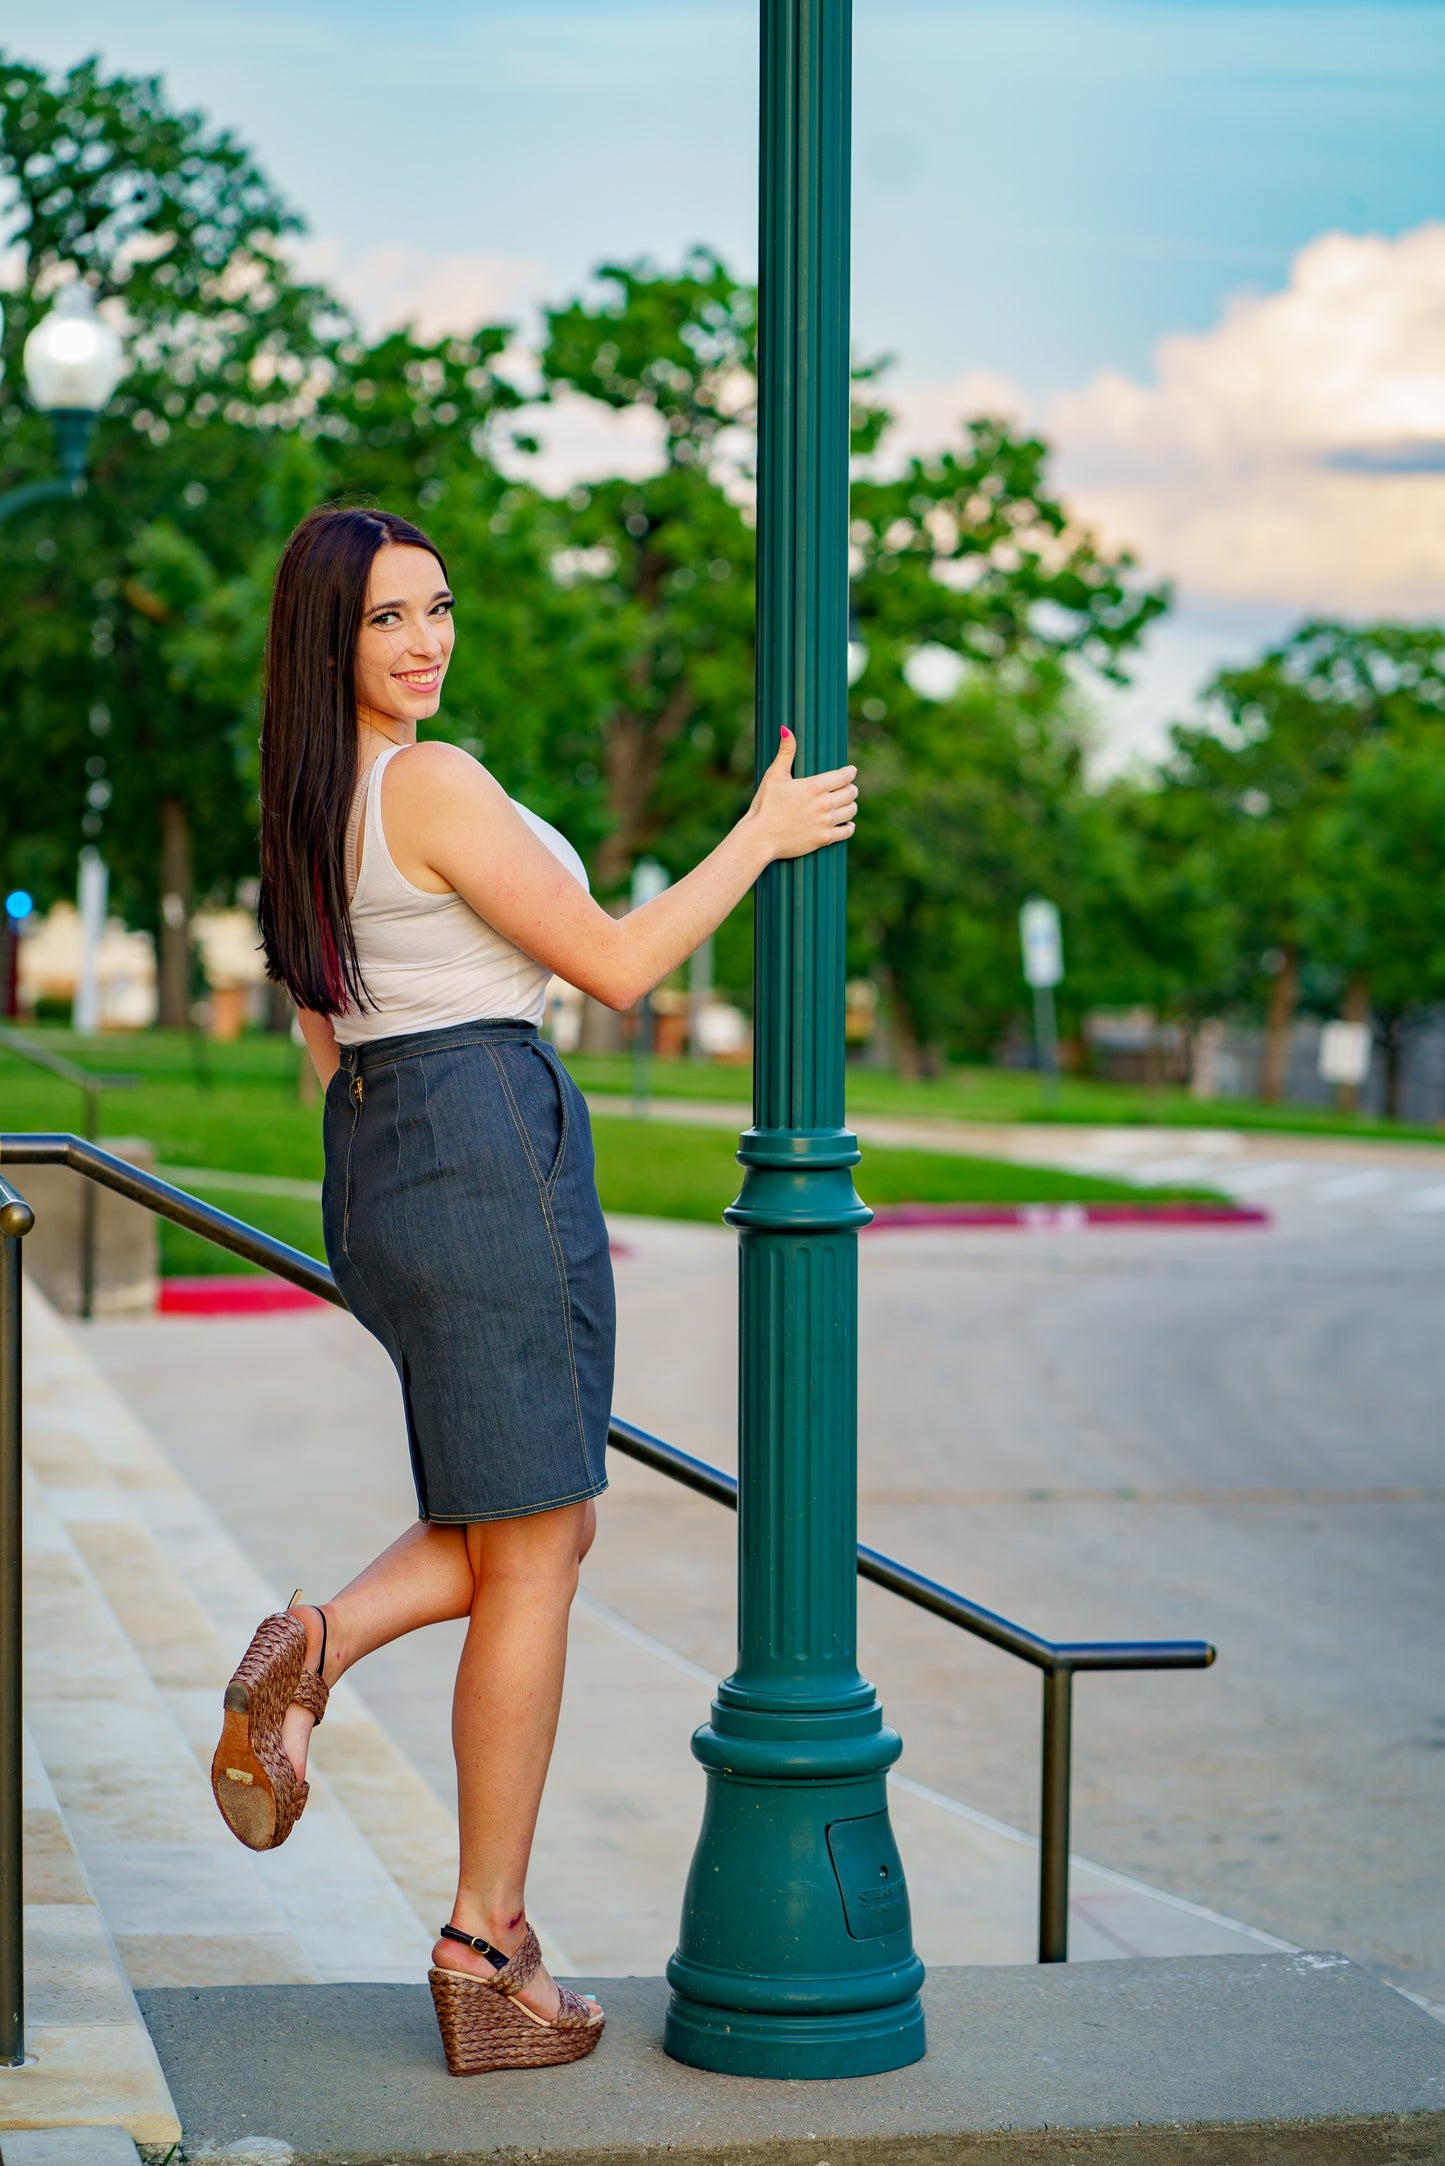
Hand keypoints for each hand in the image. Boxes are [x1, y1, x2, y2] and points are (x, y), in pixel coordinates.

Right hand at [748, 727, 858, 861]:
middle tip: (847, 789)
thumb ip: (785, 752)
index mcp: (814, 786)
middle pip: (851, 793)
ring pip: (851, 811)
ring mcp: (825, 822)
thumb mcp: (774, 776)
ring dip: (850, 806)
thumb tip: (786, 729)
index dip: (850, 772)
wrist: (760, 838)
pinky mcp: (824, 839)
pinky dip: (849, 826)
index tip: (851, 772)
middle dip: (850, 789)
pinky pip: (847, 831)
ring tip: (846, 805)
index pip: (844, 776)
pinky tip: (847, 823)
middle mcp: (824, 804)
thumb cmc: (765, 806)